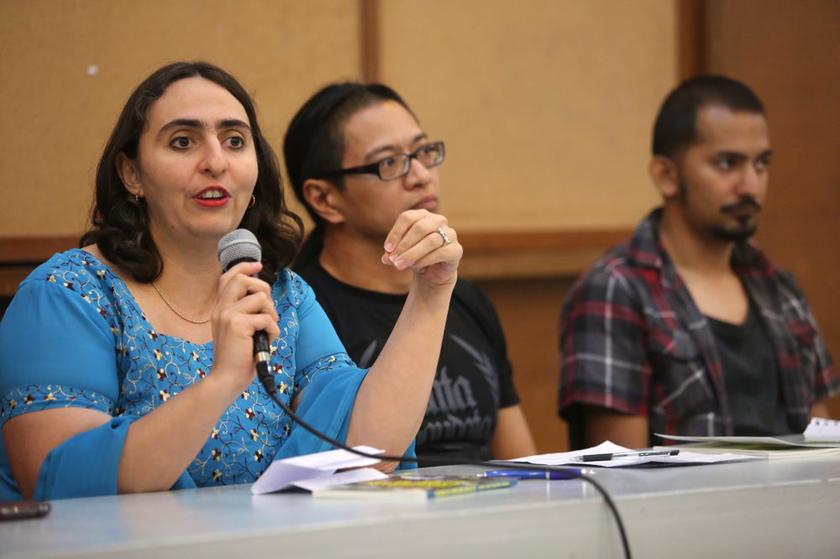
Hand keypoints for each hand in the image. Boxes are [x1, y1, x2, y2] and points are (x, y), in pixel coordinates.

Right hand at [210, 261, 279, 393]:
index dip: (244, 267)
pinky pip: (266, 318)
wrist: (226, 379)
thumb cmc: (238, 357)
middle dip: (264, 290)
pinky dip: (273, 330)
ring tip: (267, 330)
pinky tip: (267, 341)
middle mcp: (221, 308)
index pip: (228, 277)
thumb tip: (264, 296)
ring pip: (261, 299)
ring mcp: (228, 315)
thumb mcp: (238, 330)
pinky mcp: (238, 324)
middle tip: (268, 311)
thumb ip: (245, 312)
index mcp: (220, 308)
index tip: (258, 265)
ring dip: (272, 315)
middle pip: (244, 280)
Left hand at [381, 209, 461, 287]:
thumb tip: (387, 258)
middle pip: (420, 227)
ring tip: (400, 265)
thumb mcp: (401, 254)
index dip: (396, 233)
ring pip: (431, 240)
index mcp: (422, 215)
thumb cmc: (415, 257)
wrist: (432, 272)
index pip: (407, 217)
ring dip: (412, 254)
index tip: (387, 249)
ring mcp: (450, 234)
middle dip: (404, 245)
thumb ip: (392, 254)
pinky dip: (426, 259)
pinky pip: (441, 252)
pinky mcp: (456, 249)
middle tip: (393, 260)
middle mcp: (438, 220)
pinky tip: (416, 266)